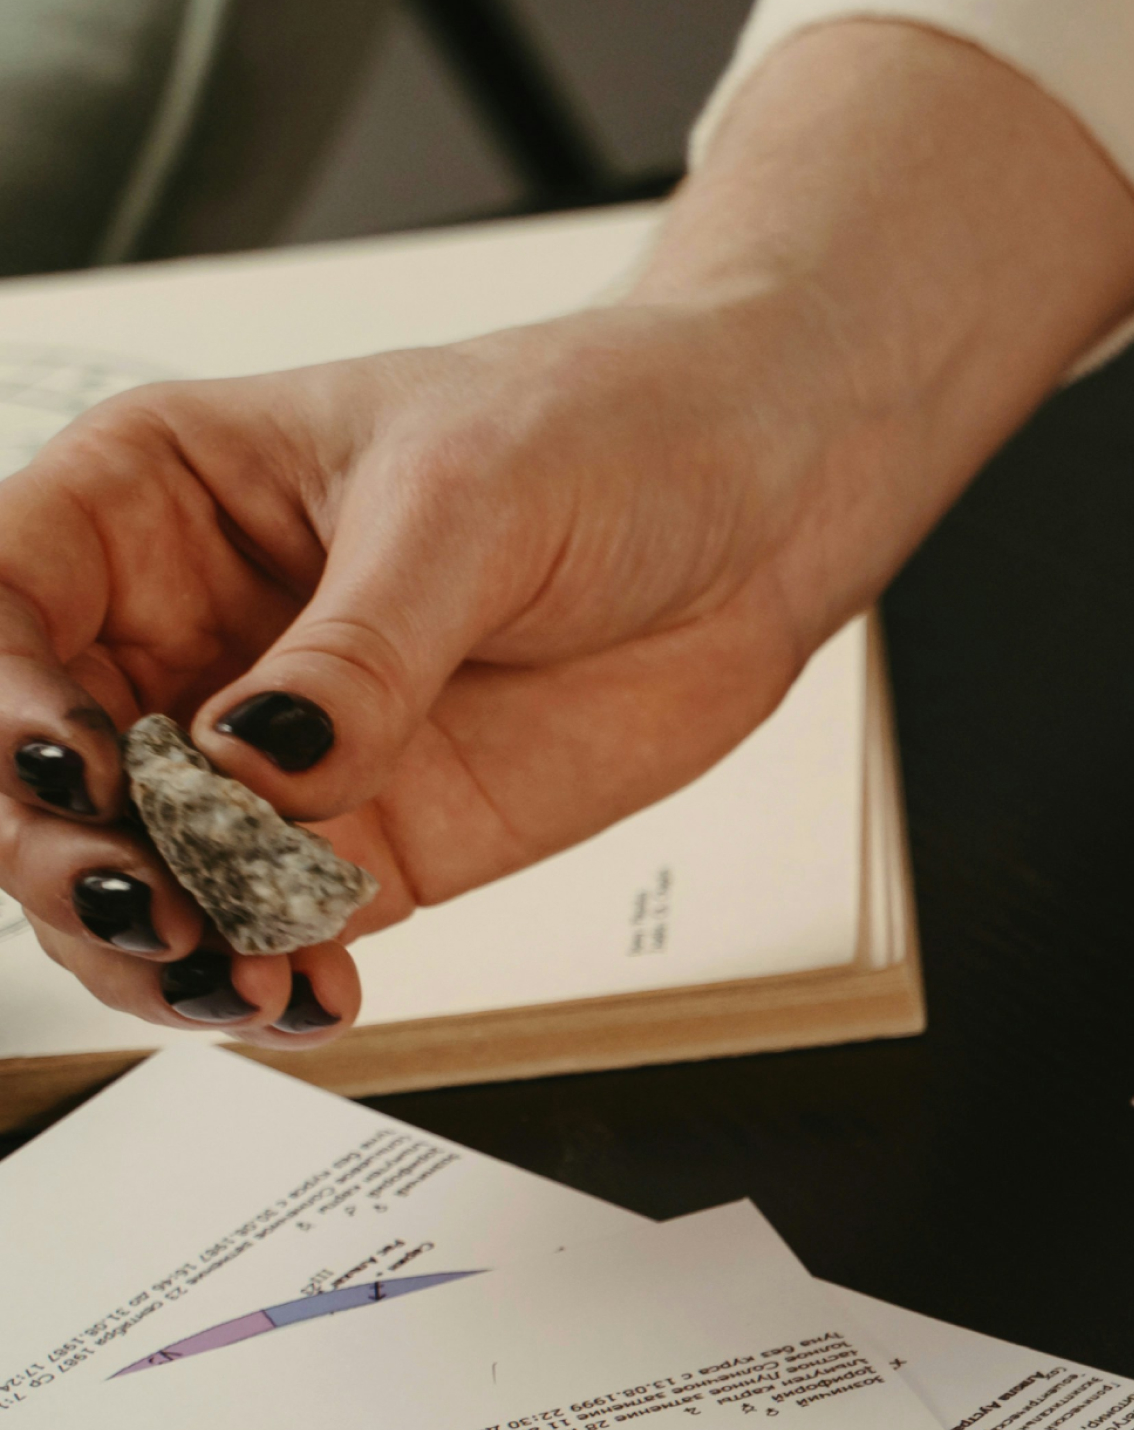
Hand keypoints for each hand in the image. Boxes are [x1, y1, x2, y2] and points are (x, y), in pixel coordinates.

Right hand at [0, 17, 1133, 1037]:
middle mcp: (177, 632)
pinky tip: (305, 1000)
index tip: (70, 774)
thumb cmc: (605, 428)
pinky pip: (264, 927)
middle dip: (60, 855)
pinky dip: (264, 978)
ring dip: (152, 944)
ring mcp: (260, 749)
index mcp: (149, 501)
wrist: (763, 501)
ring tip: (230, 980)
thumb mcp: (469, 501)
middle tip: (150, 909)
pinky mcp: (356, 836)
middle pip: (31, 768)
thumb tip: (256, 764)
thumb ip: (360, 647)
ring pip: (131, 870)